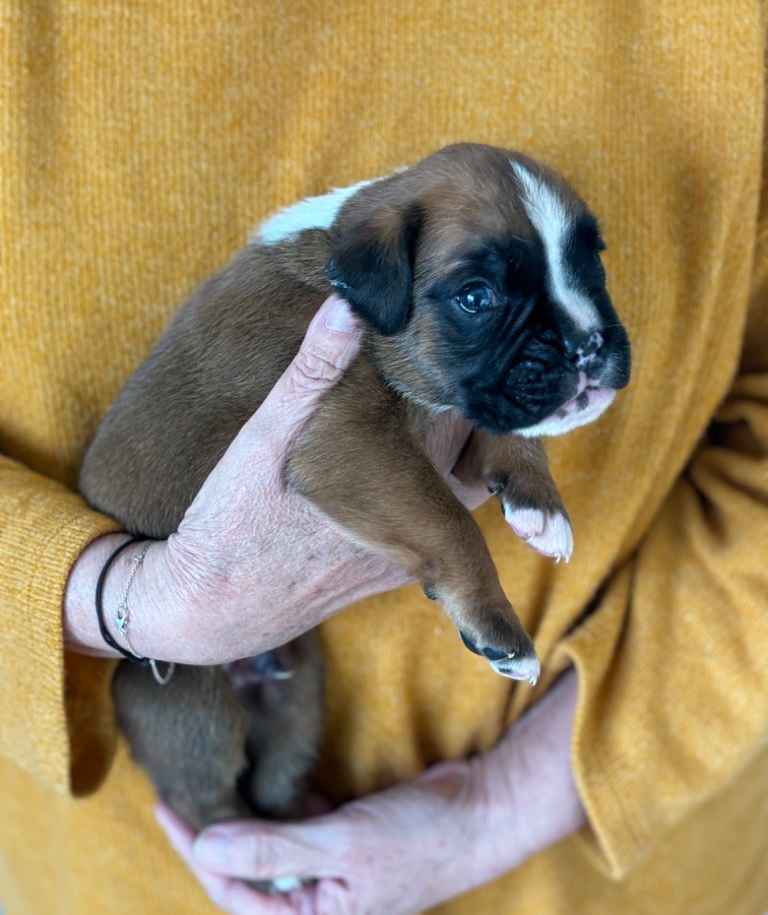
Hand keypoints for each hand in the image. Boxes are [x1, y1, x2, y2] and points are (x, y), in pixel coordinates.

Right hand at [66, 295, 487, 660]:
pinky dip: (440, 481)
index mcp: (398, 491)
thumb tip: (349, 303)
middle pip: (486, 462)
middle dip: (481, 414)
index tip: (481, 341)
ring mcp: (406, 558)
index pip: (477, 428)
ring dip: (464, 448)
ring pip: (470, 494)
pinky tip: (411, 451)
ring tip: (441, 398)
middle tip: (469, 363)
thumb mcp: (262, 440)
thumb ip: (310, 372)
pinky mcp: (387, 572)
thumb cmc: (229, 524)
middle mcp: (417, 532)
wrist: (204, 612)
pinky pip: (441, 523)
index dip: (484, 380)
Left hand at [156, 669, 585, 914]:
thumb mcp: (339, 844)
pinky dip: (286, 803)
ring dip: (252, 814)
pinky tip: (270, 776)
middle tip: (188, 786)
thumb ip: (270, 849)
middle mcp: (321, 904)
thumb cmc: (420, 837)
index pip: (235, 889)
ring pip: (275, 844)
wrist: (484, 810)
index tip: (169, 806)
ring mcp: (336, 873)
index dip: (197, 849)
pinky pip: (303, 825)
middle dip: (220, 831)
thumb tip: (205, 849)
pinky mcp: (350, 842)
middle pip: (251, 869)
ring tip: (217, 776)